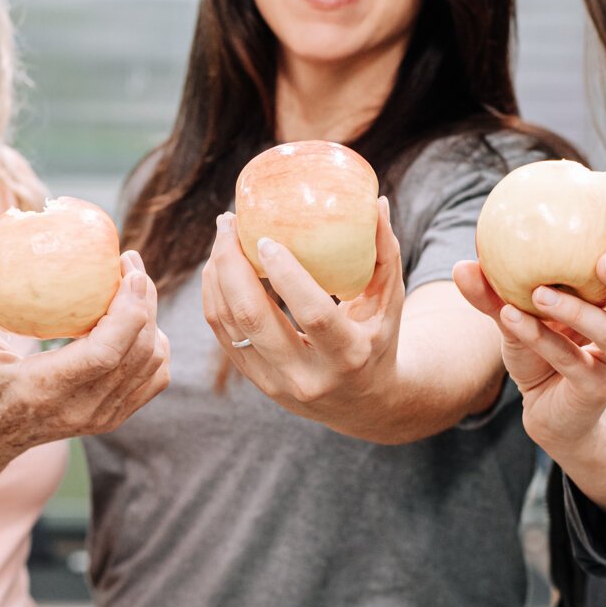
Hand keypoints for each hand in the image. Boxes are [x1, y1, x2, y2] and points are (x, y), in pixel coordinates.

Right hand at [0, 250, 170, 461]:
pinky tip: (131, 320)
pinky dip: (153, 342)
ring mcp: (101, 418)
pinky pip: (155, 377)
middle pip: (138, 351)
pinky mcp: (113, 417)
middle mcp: (80, 409)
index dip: (127, 309)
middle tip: (129, 262)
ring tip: (129, 285)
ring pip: (153, 362)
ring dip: (150, 317)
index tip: (127, 270)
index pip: (104, 354)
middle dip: (144, 299)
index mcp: (43, 389)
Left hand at [200, 198, 403, 422]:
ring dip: (216, 275)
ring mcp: (276, 384)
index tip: (266, 238)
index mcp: (349, 355)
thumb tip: (376, 202)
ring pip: (229, 325)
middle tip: (230, 222)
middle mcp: (308, 376)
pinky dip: (214, 296)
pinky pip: (223, 335)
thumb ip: (385, 252)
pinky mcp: (256, 381)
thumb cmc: (379, 338)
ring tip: (223, 236)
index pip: (313, 314)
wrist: (365, 404)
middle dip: (232, 264)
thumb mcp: (391, 301)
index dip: (287, 275)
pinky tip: (219, 265)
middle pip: (253, 318)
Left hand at [452, 203, 605, 455]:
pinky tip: (512, 318)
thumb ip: (495, 292)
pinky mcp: (597, 390)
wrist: (550, 412)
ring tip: (541, 292)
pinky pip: (570, 360)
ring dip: (577, 311)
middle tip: (603, 259)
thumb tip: (462, 265)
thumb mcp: (521, 316)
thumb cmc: (544, 351)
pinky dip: (539, 338)